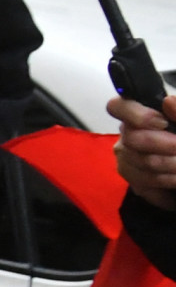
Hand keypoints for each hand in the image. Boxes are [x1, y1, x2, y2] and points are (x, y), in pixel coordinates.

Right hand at [111, 92, 175, 211]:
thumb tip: (169, 101)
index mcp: (137, 114)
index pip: (117, 107)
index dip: (137, 115)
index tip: (162, 123)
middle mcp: (126, 136)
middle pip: (132, 139)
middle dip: (164, 145)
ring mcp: (127, 160)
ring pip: (141, 164)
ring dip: (170, 166)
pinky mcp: (133, 181)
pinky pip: (145, 185)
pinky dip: (167, 183)